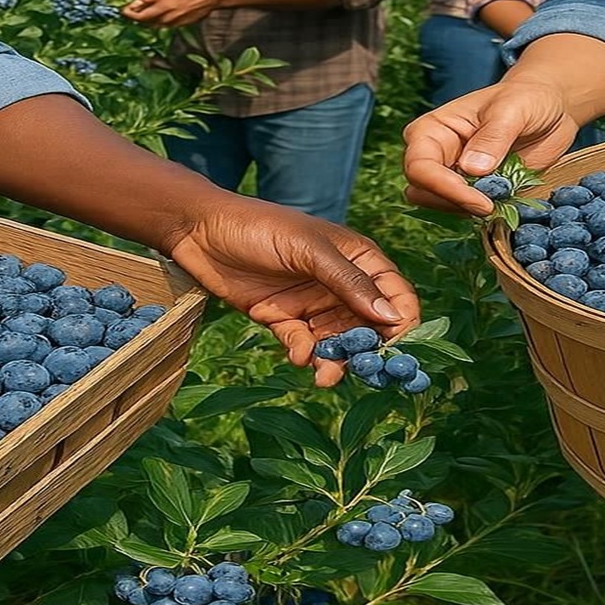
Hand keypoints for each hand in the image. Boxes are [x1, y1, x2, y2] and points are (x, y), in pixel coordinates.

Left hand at [122, 0, 228, 26]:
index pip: (138, 5)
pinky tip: (160, 16)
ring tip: (145, 14)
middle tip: (129, 15)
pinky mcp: (178, 25)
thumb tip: (135, 2)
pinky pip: (163, 26)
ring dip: (146, 21)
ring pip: (152, 24)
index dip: (129, 9)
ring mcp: (172, 18)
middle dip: (134, 17)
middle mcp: (165, 8)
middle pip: (142, 18)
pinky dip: (158, 22)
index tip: (124, 10)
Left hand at [165, 196, 419, 386]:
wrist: (201, 231)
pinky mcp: (284, 319)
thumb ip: (349, 283)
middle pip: (369, 327)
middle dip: (368, 352)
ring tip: (326, 377)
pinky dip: (304, 354)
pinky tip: (297, 356)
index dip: (403, 324)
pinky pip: (304, 345)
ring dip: (336, 361)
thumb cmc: (262, 228)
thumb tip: (392, 318)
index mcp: (359, 259)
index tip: (398, 350)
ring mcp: (313, 304)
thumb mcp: (310, 250)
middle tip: (362, 373)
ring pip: (338, 342)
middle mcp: (341, 285)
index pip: (395, 296)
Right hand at [403, 80, 580, 216]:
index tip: (481, 201)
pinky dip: (484, 214)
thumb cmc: (525, 98)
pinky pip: (467, 213)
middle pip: (422, 192)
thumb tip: (472, 168)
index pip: (420, 167)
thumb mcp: (512, 109)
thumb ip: (492, 136)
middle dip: (455, 203)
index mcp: (432, 129)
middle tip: (492, 205)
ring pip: (440, 207)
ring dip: (469, 211)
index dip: (444, 188)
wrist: (549, 108)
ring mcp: (453, 176)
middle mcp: (436, 155)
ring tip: (502, 198)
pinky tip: (506, 201)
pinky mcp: (473, 192)